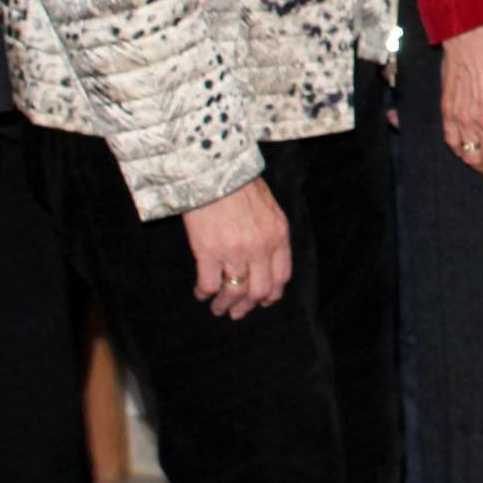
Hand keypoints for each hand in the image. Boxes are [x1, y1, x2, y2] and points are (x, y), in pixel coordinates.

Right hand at [180, 178, 291, 319]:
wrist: (215, 170)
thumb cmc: (240, 184)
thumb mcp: (269, 208)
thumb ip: (270, 233)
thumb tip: (265, 258)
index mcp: (278, 236)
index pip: (282, 276)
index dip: (272, 294)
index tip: (262, 301)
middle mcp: (260, 248)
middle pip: (260, 290)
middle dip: (248, 306)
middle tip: (237, 312)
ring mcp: (235, 251)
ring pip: (235, 292)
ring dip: (225, 304)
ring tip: (217, 308)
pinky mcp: (209, 252)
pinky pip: (209, 284)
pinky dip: (205, 293)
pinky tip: (201, 293)